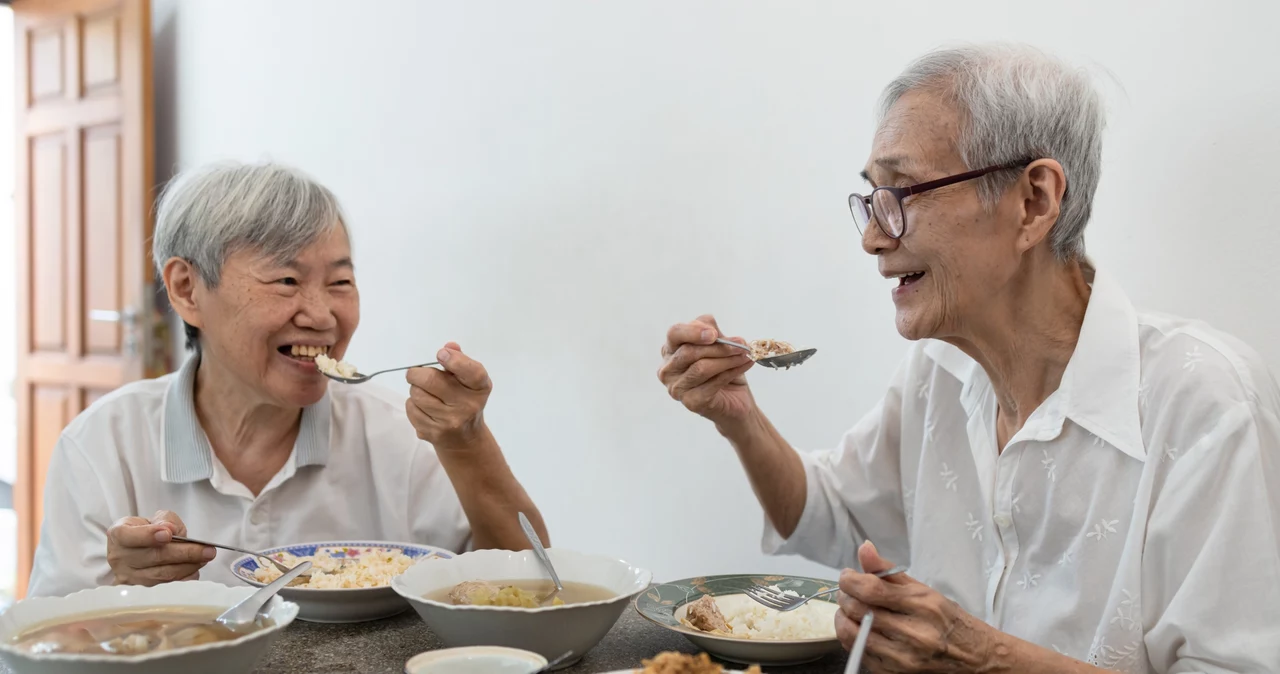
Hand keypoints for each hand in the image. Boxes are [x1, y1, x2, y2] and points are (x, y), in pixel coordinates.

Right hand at [105, 510, 215, 585]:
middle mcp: (120, 558)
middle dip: (185, 553)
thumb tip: (171, 530)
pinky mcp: (141, 592)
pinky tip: (195, 570)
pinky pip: (167, 587)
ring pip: (163, 575)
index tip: (168, 534)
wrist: (134, 550)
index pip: (129, 536)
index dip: (149, 536)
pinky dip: (184, 578)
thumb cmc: (146, 531)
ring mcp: (129, 578)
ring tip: (206, 558)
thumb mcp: (153, 518)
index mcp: (118, 535)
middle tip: (208, 550)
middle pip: (154, 557)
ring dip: (189, 566)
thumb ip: (165, 520)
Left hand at [406, 342, 492, 448]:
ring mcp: (450, 421)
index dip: (454, 360)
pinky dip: (413, 404)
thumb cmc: (465, 401)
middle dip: (417, 373)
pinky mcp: (433, 432)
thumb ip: (459, 360)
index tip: (441, 354)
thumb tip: (449, 347)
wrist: (465, 439)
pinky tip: (424, 407)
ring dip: (415, 390)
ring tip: (424, 393)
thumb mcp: (469, 380)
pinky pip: (411, 409)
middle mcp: (468, 406)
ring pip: (416, 394)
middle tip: (416, 374)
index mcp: (480, 388)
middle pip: (431, 380)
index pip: (471, 372)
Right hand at [658, 315, 756, 425]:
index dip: (693, 331)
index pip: (674, 334)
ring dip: (728, 359)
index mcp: (670, 351)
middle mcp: (668, 370)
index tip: (714, 334)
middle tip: (740, 343)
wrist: (735, 400)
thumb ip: (711, 332)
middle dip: (718, 347)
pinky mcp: (691, 402)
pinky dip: (732, 371)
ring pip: (701, 368)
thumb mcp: (718, 344)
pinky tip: (745, 364)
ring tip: (745, 354)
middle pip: (688, 352)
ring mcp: (677, 388)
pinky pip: (713, 382)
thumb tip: (711, 329)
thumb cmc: (723, 370)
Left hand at [837, 541, 996, 672]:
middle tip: (848, 591)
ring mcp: (902, 658)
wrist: (972, 656)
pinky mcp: (894, 673)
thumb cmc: (947, 620)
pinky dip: (852, 637)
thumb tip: (864, 548)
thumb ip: (889, 570)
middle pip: (859, 611)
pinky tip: (860, 628)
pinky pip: (859, 653)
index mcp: (922, 606)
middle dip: (845, 597)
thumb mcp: (924, 590)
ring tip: (850, 609)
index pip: (871, 590)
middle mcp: (913, 634)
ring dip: (843, 617)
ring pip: (853, 634)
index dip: (850, 580)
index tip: (847, 576)